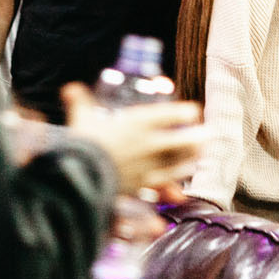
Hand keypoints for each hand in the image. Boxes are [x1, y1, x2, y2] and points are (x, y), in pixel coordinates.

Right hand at [61, 84, 203, 196]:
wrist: (78, 176)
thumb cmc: (82, 144)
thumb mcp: (81, 119)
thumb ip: (79, 102)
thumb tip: (70, 88)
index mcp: (138, 123)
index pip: (172, 114)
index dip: (186, 112)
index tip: (192, 111)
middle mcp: (149, 143)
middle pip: (184, 141)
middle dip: (198, 138)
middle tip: (208, 135)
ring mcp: (149, 166)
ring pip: (179, 164)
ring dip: (191, 160)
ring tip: (198, 156)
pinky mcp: (142, 186)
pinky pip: (164, 186)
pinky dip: (175, 188)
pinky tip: (181, 189)